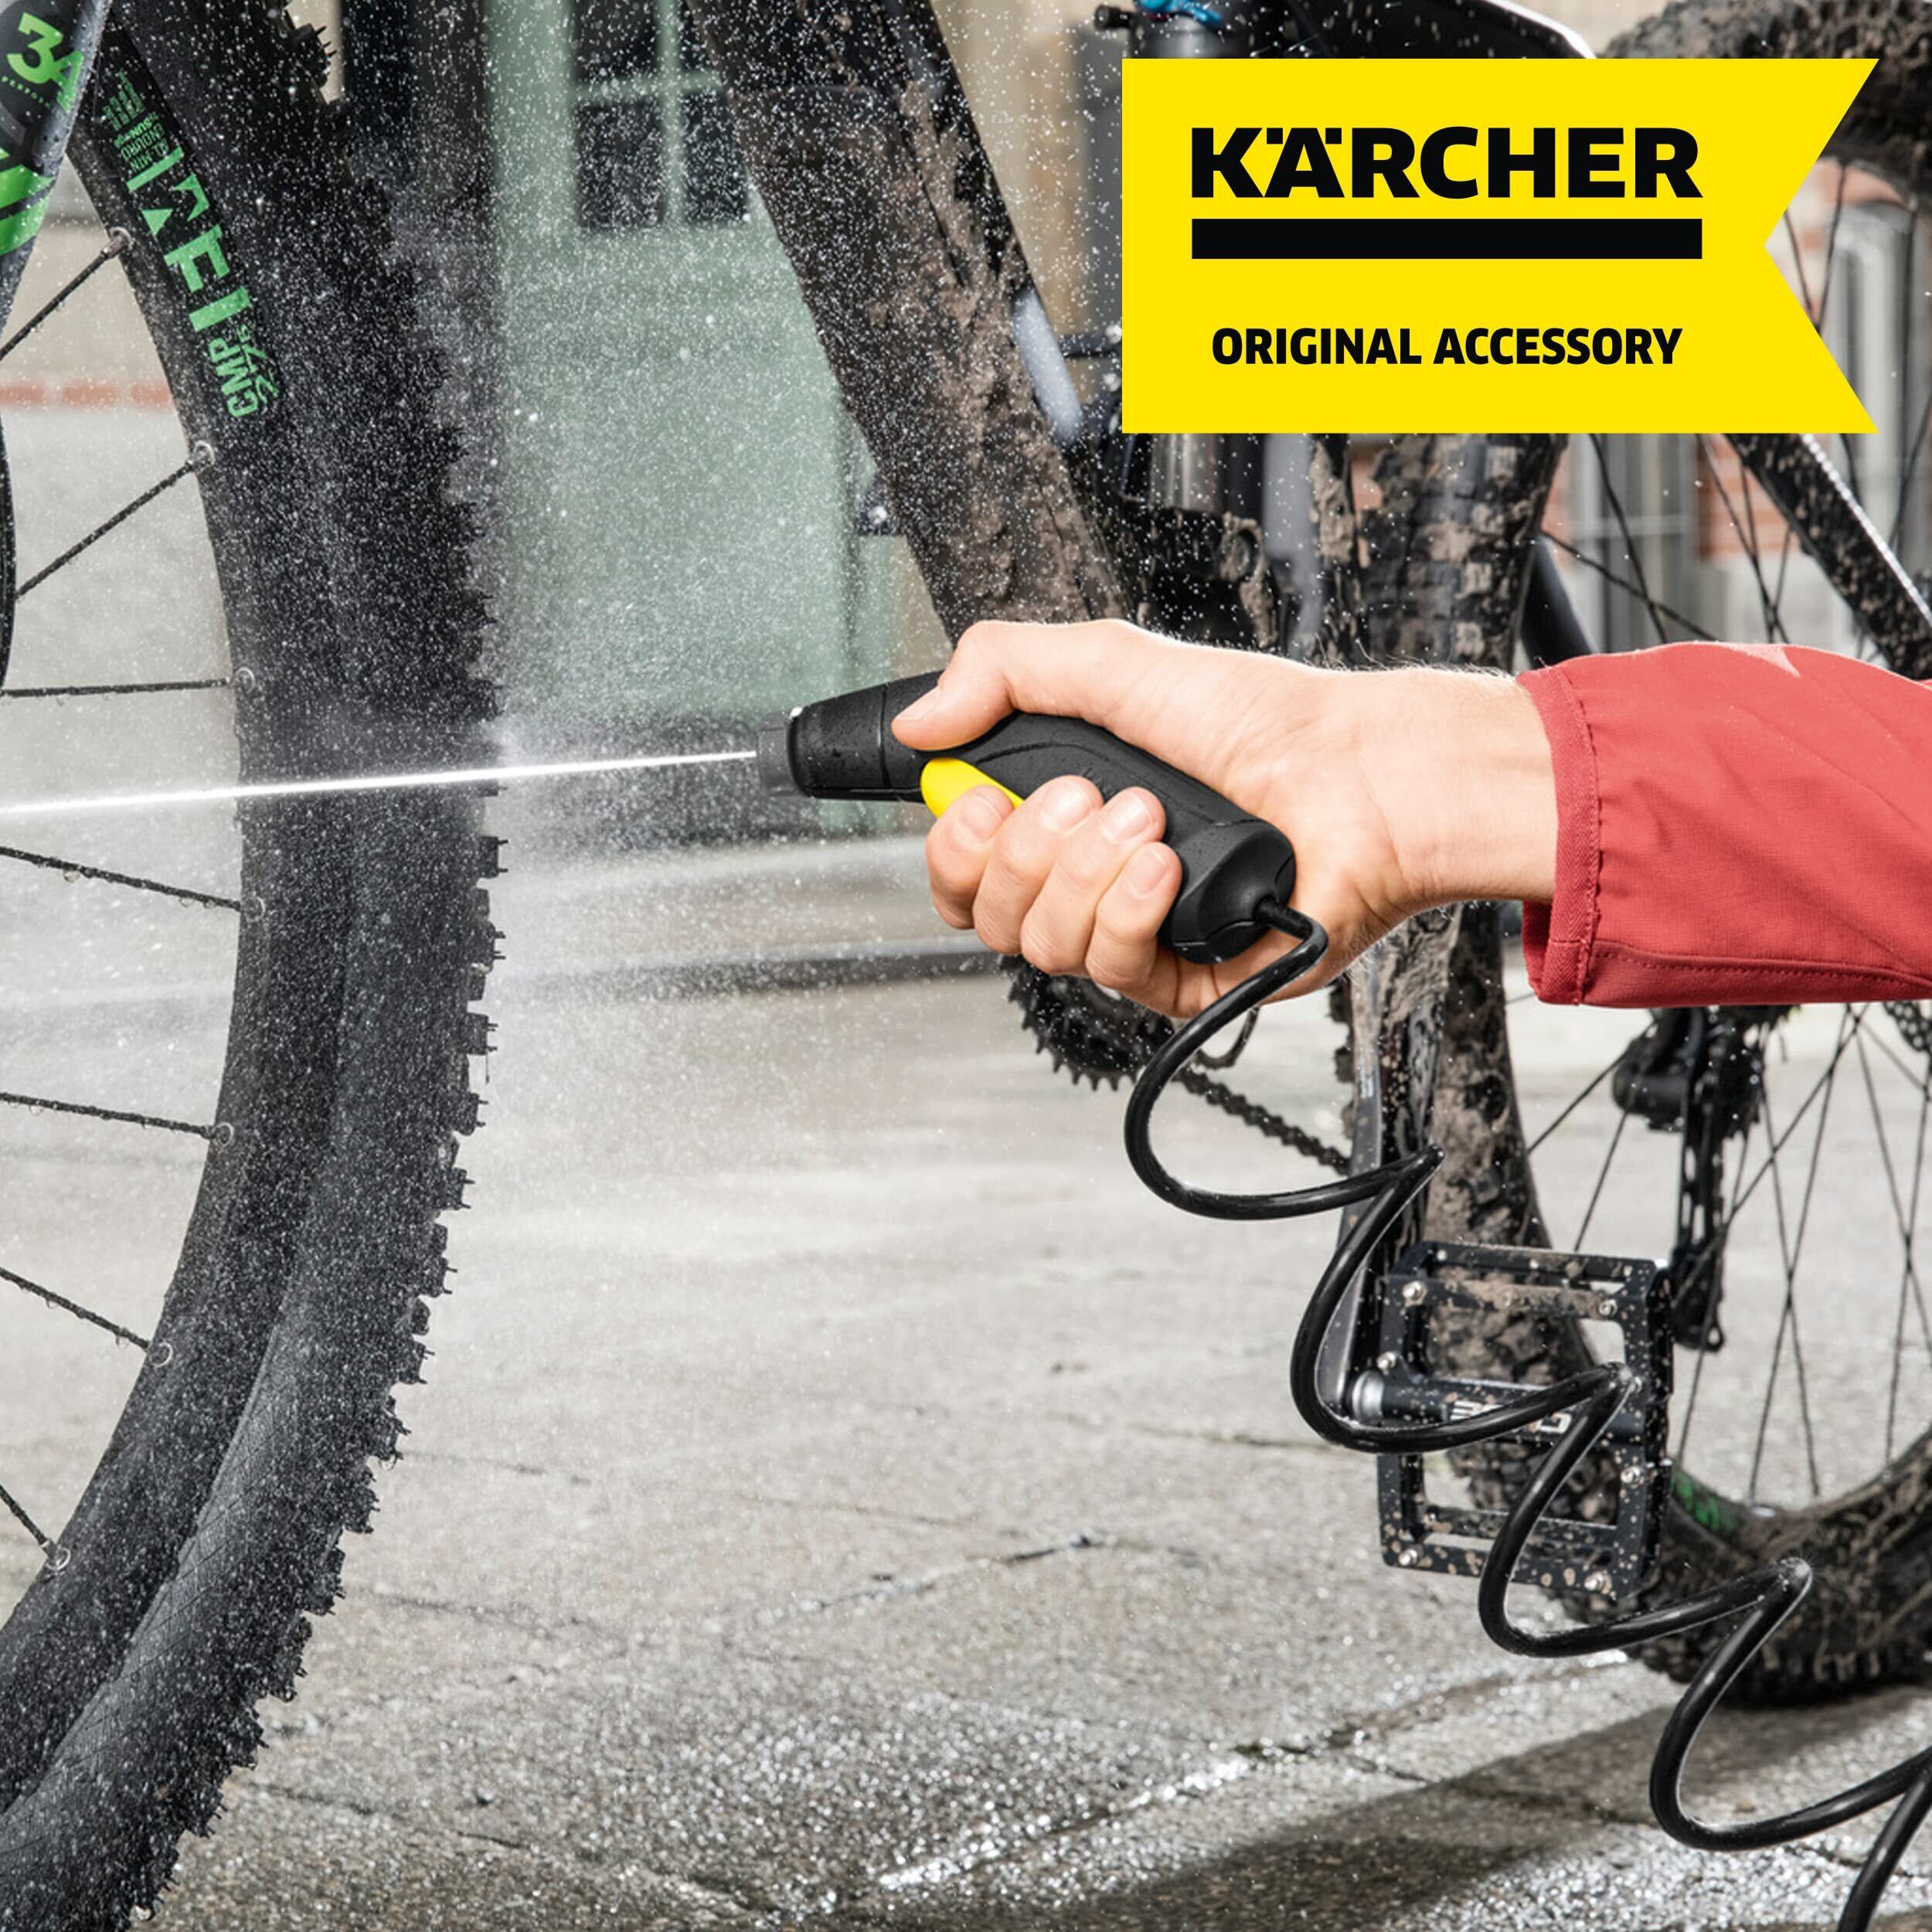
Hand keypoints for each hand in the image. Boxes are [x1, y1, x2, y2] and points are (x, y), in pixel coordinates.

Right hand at [896, 618, 1555, 1017]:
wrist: (1360, 776)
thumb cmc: (1264, 720)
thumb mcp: (1113, 663)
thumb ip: (1002, 671)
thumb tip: (917, 722)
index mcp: (1065, 818)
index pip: (962, 869)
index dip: (951, 846)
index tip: (976, 801)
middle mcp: (1090, 882)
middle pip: (985, 914)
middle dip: (1023, 850)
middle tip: (1087, 795)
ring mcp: (1135, 933)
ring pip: (1040, 946)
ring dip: (1085, 873)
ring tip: (1149, 820)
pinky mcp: (1182, 978)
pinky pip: (1111, 974)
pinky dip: (1128, 912)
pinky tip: (1167, 867)